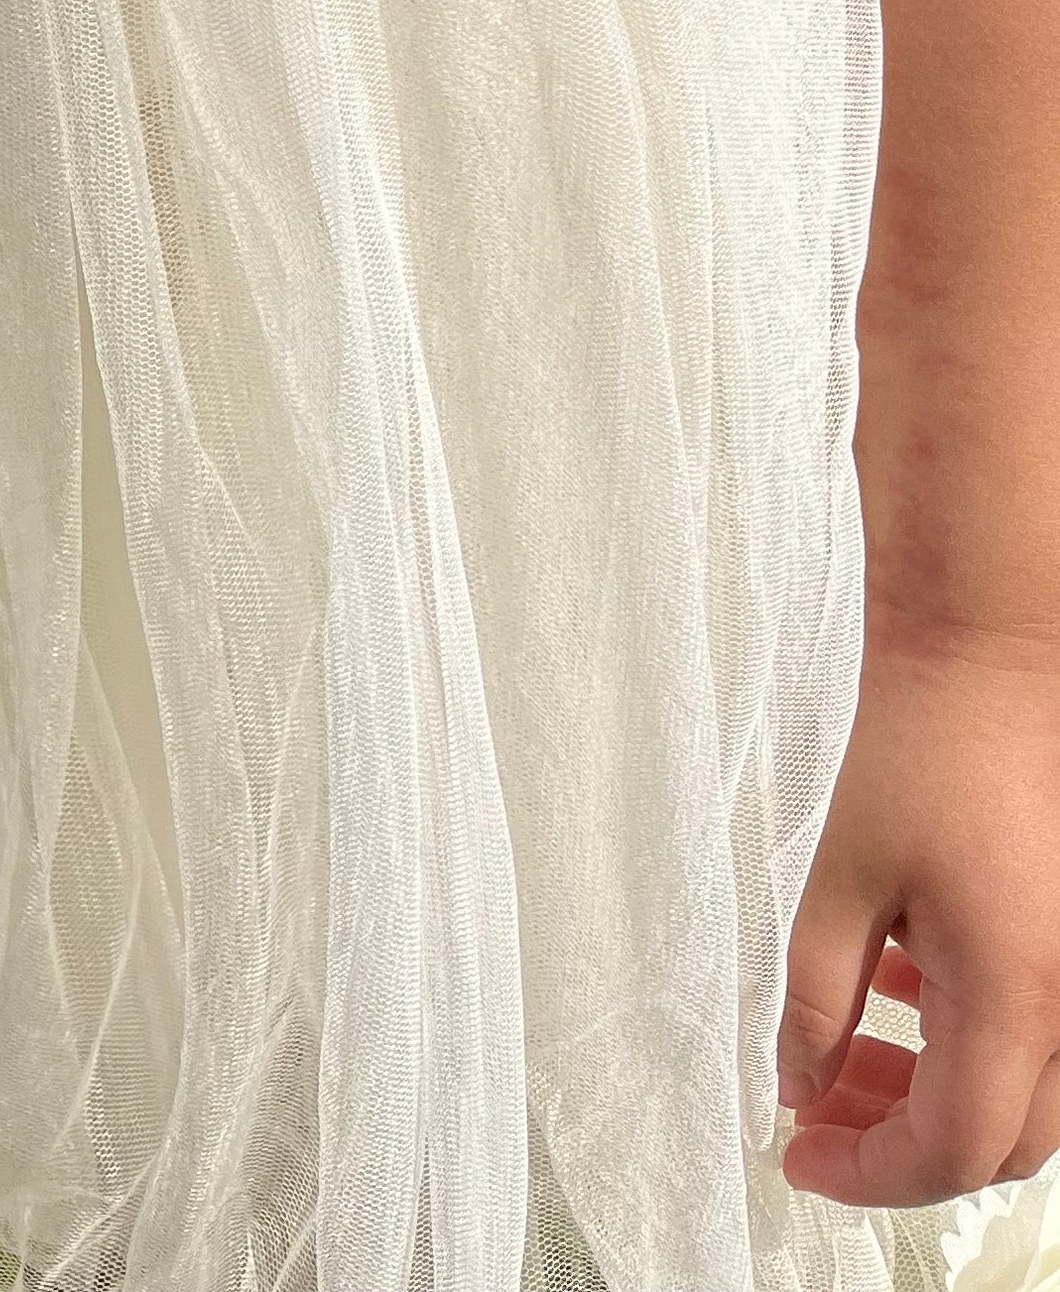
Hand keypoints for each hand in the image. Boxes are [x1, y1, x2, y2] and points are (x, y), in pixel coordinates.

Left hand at [778, 620, 1059, 1201]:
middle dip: (897, 1145)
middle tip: (815, 1115)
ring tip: (841, 1062)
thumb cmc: (929, 746)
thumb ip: (814, 996)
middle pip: (993, 1142)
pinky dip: (968, 1046)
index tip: (803, 1158)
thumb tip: (798, 1081)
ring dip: (931, 1097)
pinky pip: (1037, 1039)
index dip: (869, 1173)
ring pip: (1020, 1099)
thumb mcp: (840, 878)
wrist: (993, 661)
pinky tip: (898, 993)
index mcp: (1016, 998)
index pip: (949, 1149)